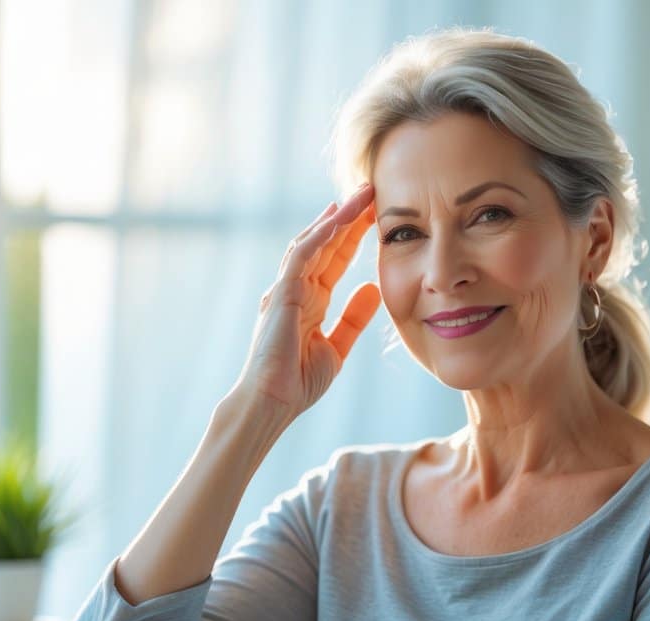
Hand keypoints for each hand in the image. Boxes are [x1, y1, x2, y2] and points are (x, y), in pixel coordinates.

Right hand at [233, 182, 379, 417]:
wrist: (273, 403)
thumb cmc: (297, 381)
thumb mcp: (337, 347)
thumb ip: (353, 318)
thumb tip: (371, 289)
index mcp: (310, 300)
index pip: (335, 258)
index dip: (354, 234)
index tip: (375, 214)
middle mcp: (296, 289)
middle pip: (325, 243)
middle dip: (348, 216)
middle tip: (370, 189)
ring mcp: (286, 289)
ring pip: (312, 242)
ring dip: (336, 217)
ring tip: (359, 194)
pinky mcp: (281, 295)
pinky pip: (300, 258)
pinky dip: (318, 236)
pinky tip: (337, 218)